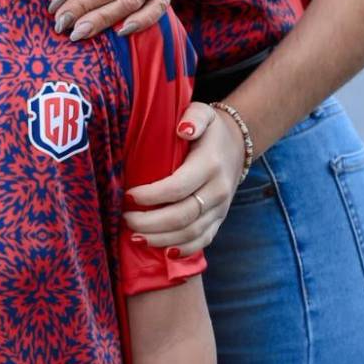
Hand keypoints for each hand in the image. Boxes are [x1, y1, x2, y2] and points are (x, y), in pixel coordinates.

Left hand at [124, 103, 243, 252]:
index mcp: (210, 164)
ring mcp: (221, 208)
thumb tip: (183, 130)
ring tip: (134, 235)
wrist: (238, 144)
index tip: (129, 195)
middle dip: (150, 222)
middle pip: (182, 215)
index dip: (151, 196)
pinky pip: (203, 241)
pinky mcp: (219, 220)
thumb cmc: (209, 129)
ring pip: (191, 233)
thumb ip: (193, 117)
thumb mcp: (202, 112)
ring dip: (160, 239)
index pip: (178, 187)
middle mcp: (218, 190)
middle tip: (125, 218)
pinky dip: (183, 250)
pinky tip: (162, 251)